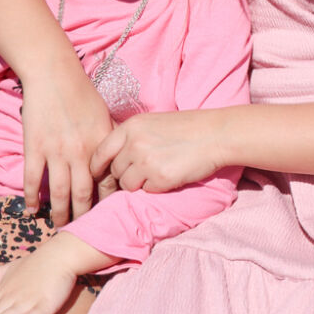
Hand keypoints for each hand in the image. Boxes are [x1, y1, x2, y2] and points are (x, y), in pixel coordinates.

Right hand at [20, 60, 113, 226]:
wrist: (54, 74)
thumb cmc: (82, 93)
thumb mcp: (104, 116)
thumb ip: (110, 139)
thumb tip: (120, 159)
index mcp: (100, 144)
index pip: (106, 181)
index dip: (106, 201)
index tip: (105, 214)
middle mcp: (80, 152)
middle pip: (84, 193)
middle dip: (84, 215)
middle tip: (83, 230)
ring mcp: (56, 151)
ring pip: (59, 192)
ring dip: (59, 213)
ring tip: (59, 227)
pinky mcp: (34, 147)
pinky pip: (32, 179)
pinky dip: (31, 197)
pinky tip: (31, 211)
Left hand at [92, 110, 222, 193]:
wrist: (215, 134)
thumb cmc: (187, 127)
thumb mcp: (153, 122)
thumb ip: (132, 137)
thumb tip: (115, 159)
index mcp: (130, 127)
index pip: (99, 153)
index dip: (98, 167)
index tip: (101, 175)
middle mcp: (134, 144)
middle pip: (114, 171)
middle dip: (124, 176)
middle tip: (142, 173)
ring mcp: (146, 162)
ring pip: (127, 185)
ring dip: (139, 184)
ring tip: (158, 172)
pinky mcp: (160, 178)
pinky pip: (147, 191)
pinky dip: (156, 188)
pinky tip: (170, 175)